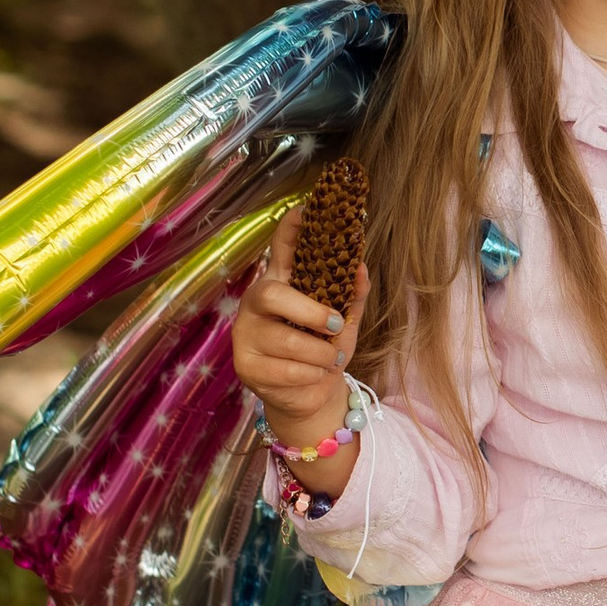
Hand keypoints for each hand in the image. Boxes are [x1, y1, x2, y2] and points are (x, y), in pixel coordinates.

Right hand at [234, 219, 367, 457]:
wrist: (308, 396)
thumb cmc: (323, 350)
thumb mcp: (344, 322)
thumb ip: (353, 295)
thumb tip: (361, 266)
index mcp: (281, 283)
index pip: (281, 248)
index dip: (291, 229)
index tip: (307, 210)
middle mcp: (256, 303)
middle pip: (273, 294)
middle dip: (310, 312)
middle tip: (335, 325)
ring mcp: (245, 334)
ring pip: (286, 341)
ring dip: (320, 354)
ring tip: (329, 359)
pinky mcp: (245, 366)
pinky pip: (286, 370)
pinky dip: (311, 376)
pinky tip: (313, 376)